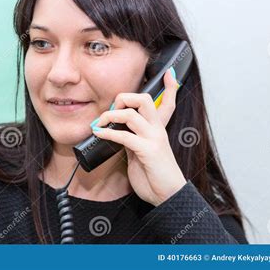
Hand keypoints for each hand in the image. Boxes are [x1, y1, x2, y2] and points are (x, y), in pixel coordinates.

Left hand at [91, 68, 186, 205]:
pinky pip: (125, 135)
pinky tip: (99, 134)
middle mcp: (158, 130)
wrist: (167, 196)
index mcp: (158, 130)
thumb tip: (116, 132)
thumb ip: (132, 140)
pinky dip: (108, 133)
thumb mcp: (141, 154)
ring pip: (132, 113)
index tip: (169, 73)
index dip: (170, 87)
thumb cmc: (153, 176)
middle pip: (144, 100)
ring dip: (110, 115)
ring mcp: (154, 139)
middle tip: (110, 111)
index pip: (167, 103)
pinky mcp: (148, 151)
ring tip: (100, 124)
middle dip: (123, 98)